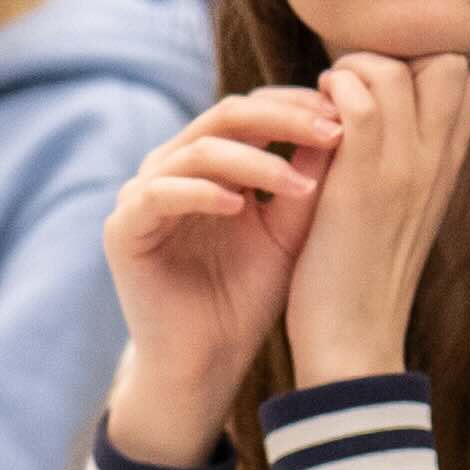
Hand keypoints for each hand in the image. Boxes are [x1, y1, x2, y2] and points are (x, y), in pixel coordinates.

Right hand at [102, 92, 331, 457]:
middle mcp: (172, 167)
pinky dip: (201, 193)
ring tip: (298, 183)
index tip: (346, 118)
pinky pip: (160, 194)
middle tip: (330, 132)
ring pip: (197, 151)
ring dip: (253, 161)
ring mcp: (143, 194)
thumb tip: (342, 123)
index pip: (252, 110)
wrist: (208, 362)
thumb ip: (307, 181)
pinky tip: (240, 206)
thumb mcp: (290, 232)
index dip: (297, 107)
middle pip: (226, 116)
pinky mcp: (122, 229)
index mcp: (210, 161)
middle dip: (283, 120)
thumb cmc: (249, 296)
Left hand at [286, 51, 469, 385]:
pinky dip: (329, 93)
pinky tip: (310, 123)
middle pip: (446, 62)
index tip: (381, 93)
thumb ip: (407, 166)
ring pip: (394, 70)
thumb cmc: (363, 281)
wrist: (353, 341)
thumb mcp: (400, 216)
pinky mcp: (365, 178)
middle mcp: (439, 161)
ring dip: (350, 73)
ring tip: (324, 105)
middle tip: (349, 91)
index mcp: (449, 169)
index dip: (422, 71)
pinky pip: (357, 98)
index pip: (467, 80)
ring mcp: (406, 167)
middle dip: (391, 59)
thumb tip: (394, 124)